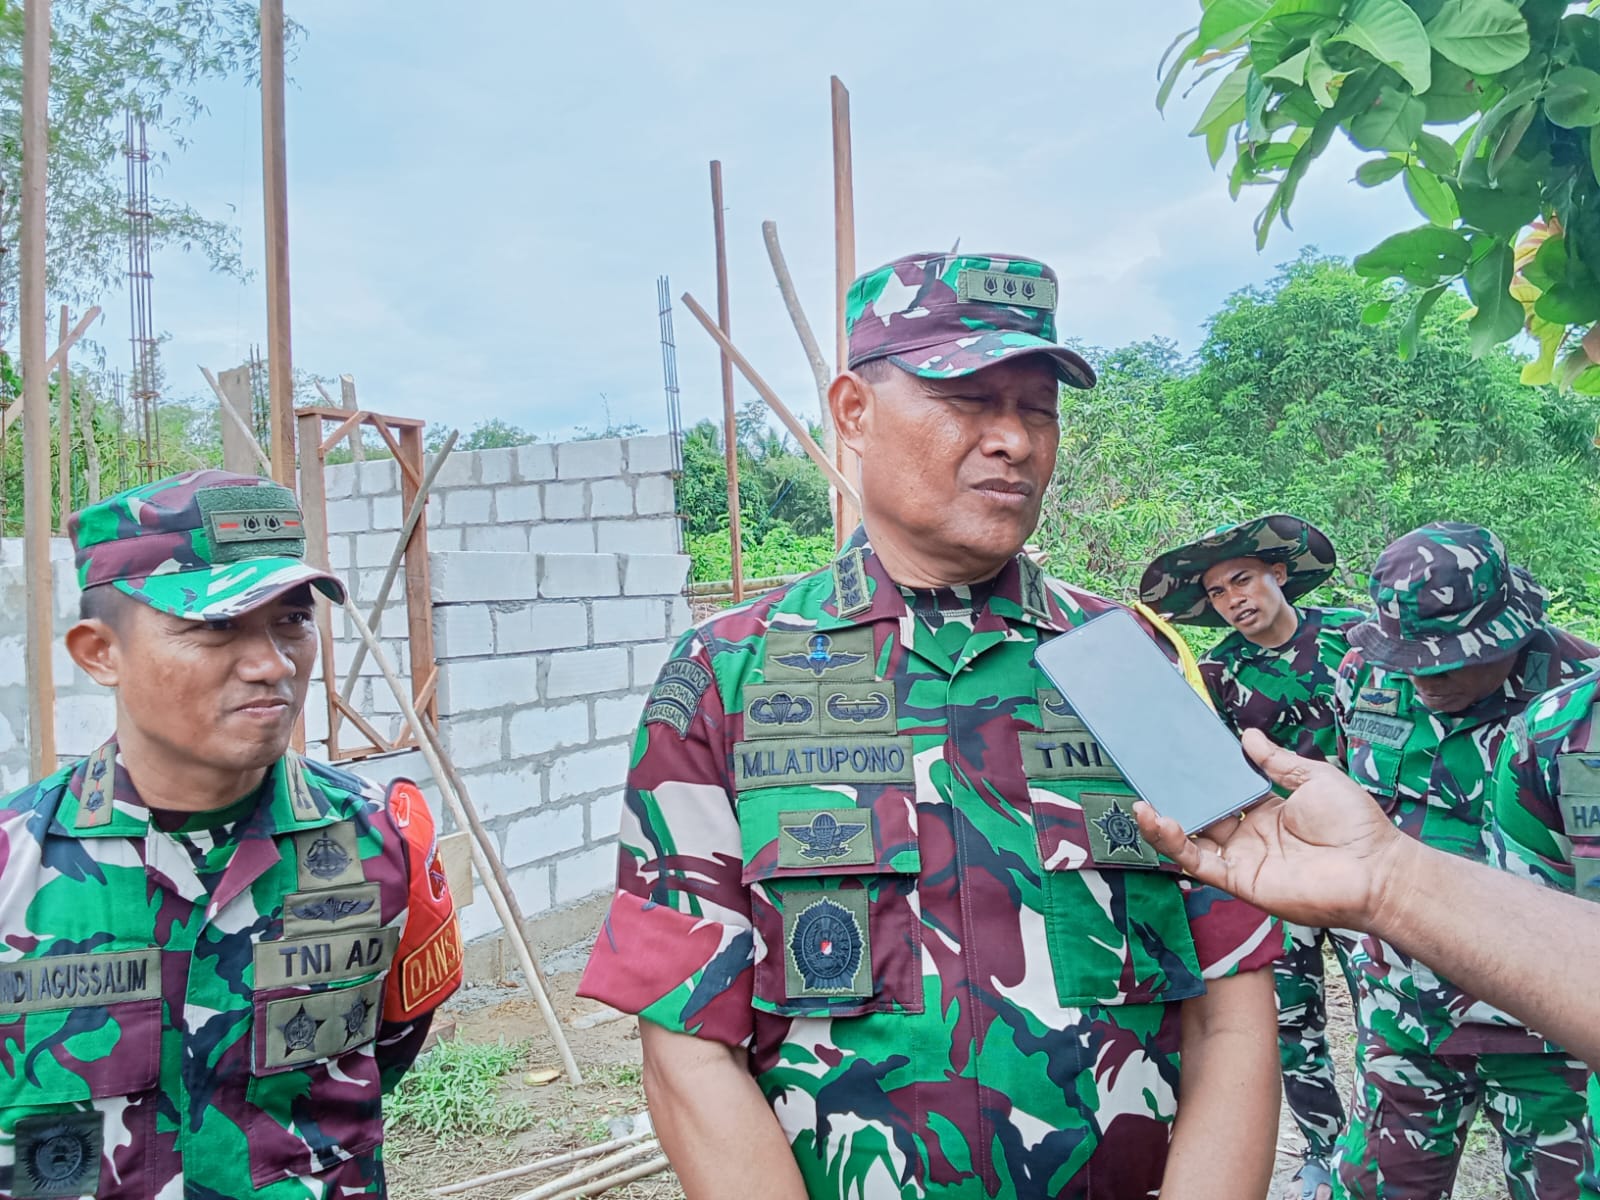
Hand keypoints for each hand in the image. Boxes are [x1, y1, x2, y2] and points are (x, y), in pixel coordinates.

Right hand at [1133, 729, 1409, 928]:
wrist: (1375, 869)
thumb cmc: (1354, 824)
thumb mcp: (1313, 778)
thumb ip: (1276, 761)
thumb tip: (1247, 736)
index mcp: (1266, 811)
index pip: (1223, 791)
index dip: (1201, 776)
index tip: (1178, 755)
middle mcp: (1249, 836)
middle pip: (1202, 814)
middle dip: (1175, 797)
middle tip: (1150, 775)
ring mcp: (1243, 859)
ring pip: (1192, 841)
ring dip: (1164, 824)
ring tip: (1141, 803)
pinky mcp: (1240, 880)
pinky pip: (1200, 862)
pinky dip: (1176, 844)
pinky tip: (1161, 822)